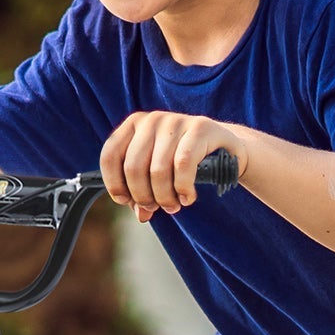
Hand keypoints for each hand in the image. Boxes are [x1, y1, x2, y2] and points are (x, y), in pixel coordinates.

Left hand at [101, 111, 249, 221]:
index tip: (126, 201)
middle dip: (143, 196)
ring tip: (173, 205)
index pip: (110, 155)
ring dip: (165, 197)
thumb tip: (141, 214)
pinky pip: (183, 165)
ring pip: (158, 170)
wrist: (224, 148)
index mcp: (133, 125)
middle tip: (157, 208)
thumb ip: (142, 193)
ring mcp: (175, 121)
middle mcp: (151, 120)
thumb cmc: (184, 161)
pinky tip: (188, 196)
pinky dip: (183, 188)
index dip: (115, 184)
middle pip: (133, 167)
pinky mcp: (199, 128)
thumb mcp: (157, 175)